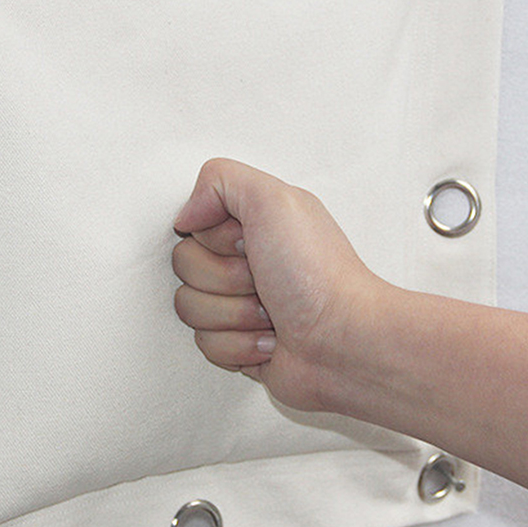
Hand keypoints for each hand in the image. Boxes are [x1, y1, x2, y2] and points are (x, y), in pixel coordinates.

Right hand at [172, 158, 382, 411]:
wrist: (342, 342)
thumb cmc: (318, 275)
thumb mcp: (274, 200)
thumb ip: (220, 181)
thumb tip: (186, 215)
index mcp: (252, 224)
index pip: (192, 227)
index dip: (215, 239)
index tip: (248, 243)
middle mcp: (243, 260)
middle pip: (185, 266)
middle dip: (223, 279)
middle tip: (261, 280)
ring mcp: (238, 303)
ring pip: (189, 308)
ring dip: (232, 314)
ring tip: (270, 313)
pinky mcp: (238, 343)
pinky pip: (204, 344)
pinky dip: (239, 345)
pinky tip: (270, 340)